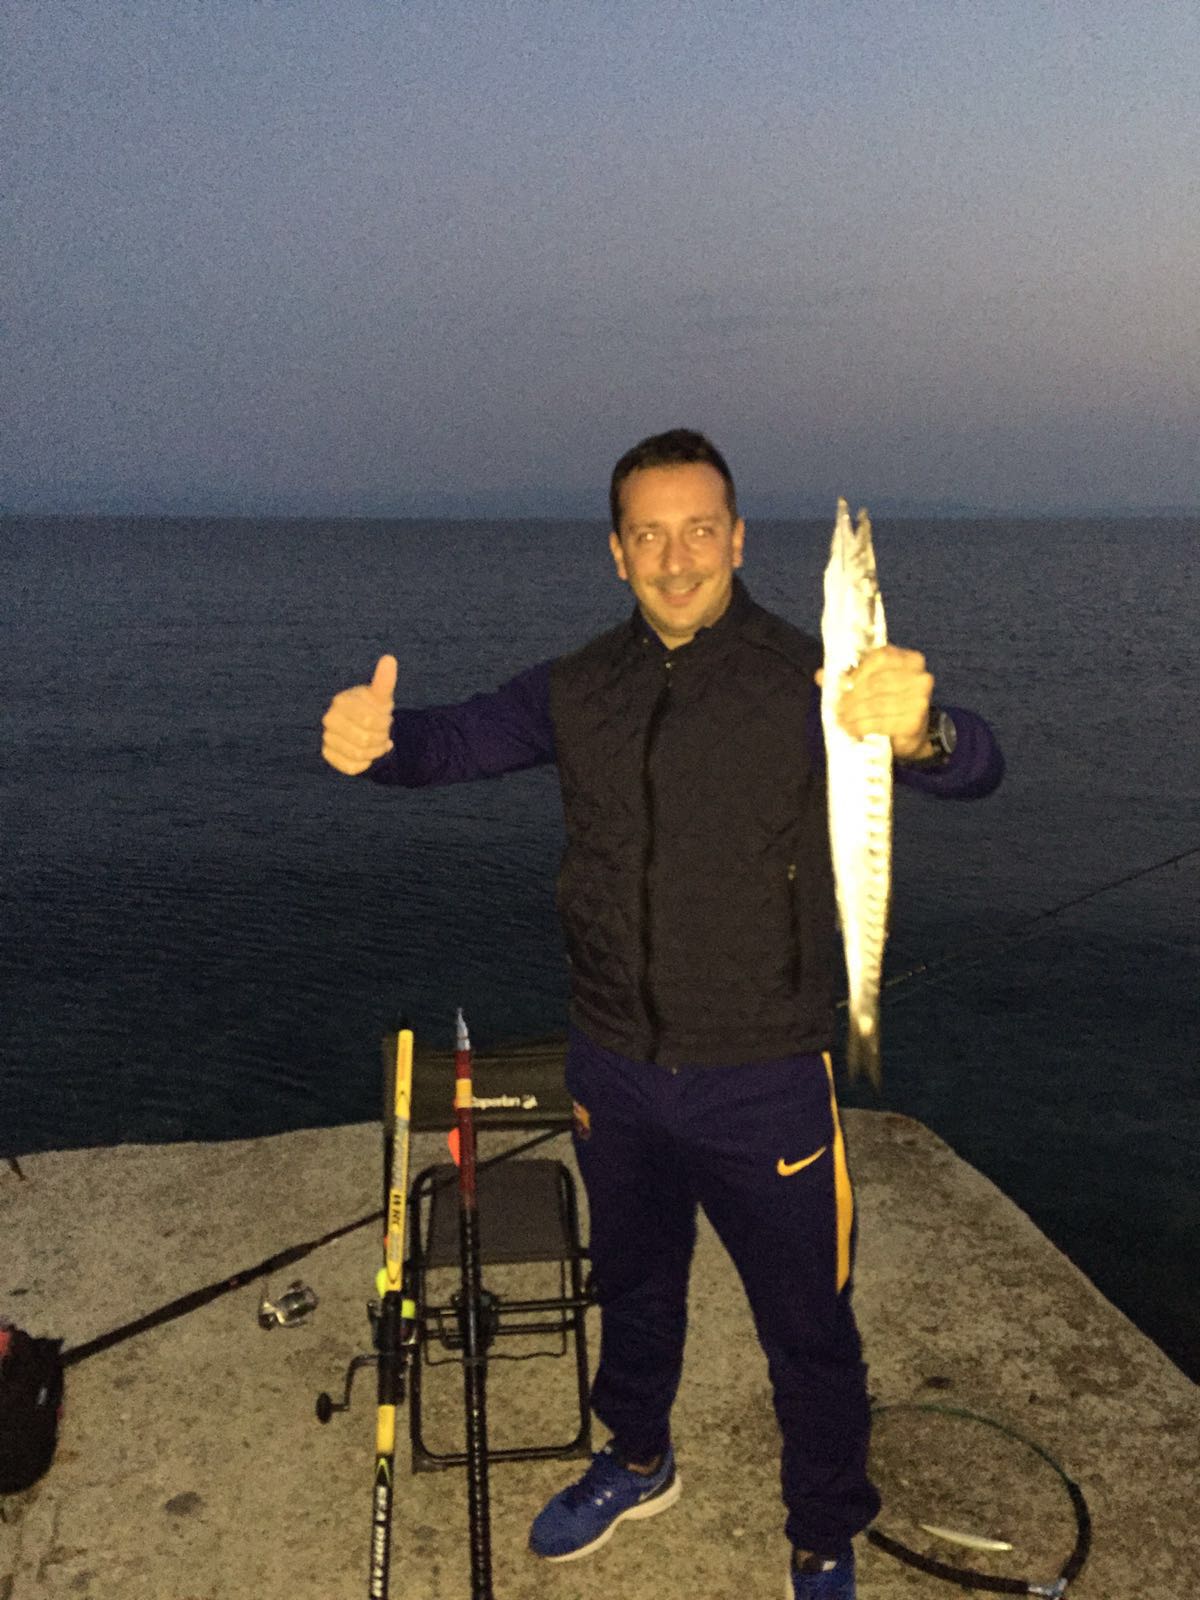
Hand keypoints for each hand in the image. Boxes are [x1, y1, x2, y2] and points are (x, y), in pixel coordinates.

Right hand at [321, 654, 397, 774]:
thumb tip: (389, 659)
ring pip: (359, 754)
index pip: (370, 720)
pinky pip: (351, 767)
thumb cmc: (374, 709)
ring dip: (375, 751)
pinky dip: (365, 764)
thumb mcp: (382, 697)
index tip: (385, 719)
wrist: (366, 729)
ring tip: (377, 743)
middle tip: (383, 733)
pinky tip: (367, 755)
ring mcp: (327, 737)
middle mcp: (329, 718)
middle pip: (364, 739)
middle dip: (380, 738)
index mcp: (341, 701)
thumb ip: (384, 681)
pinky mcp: (328, 755)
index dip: (384, 723)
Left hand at [817, 644, 933, 759]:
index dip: (858, 671)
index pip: (881, 658)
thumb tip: (820, 676)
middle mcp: (920, 677)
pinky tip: (852, 729)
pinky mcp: (915, 722)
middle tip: (837, 707)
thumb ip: (848, 677)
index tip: (843, 685)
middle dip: (852, 696)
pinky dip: (862, 726)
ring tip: (841, 719)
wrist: (912, 734)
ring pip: (877, 704)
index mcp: (910, 659)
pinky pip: (882, 723)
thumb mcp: (870, 684)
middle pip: (877, 683)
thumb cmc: (889, 702)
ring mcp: (920, 700)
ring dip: (854, 713)